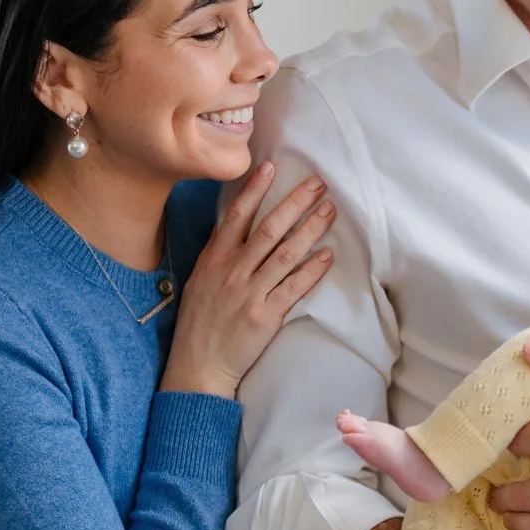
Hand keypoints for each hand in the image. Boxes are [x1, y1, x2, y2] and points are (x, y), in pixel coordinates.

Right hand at [161, 164, 334, 397]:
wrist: (199, 364)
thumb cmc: (200, 322)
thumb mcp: (201, 280)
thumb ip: (220, 253)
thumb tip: (238, 226)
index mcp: (214, 258)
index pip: (236, 215)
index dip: (255, 189)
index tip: (271, 166)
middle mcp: (233, 270)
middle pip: (270, 228)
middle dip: (296, 202)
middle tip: (318, 183)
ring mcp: (250, 292)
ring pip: (286, 253)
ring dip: (311, 229)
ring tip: (330, 211)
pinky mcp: (266, 315)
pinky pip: (294, 287)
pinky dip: (313, 270)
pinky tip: (328, 256)